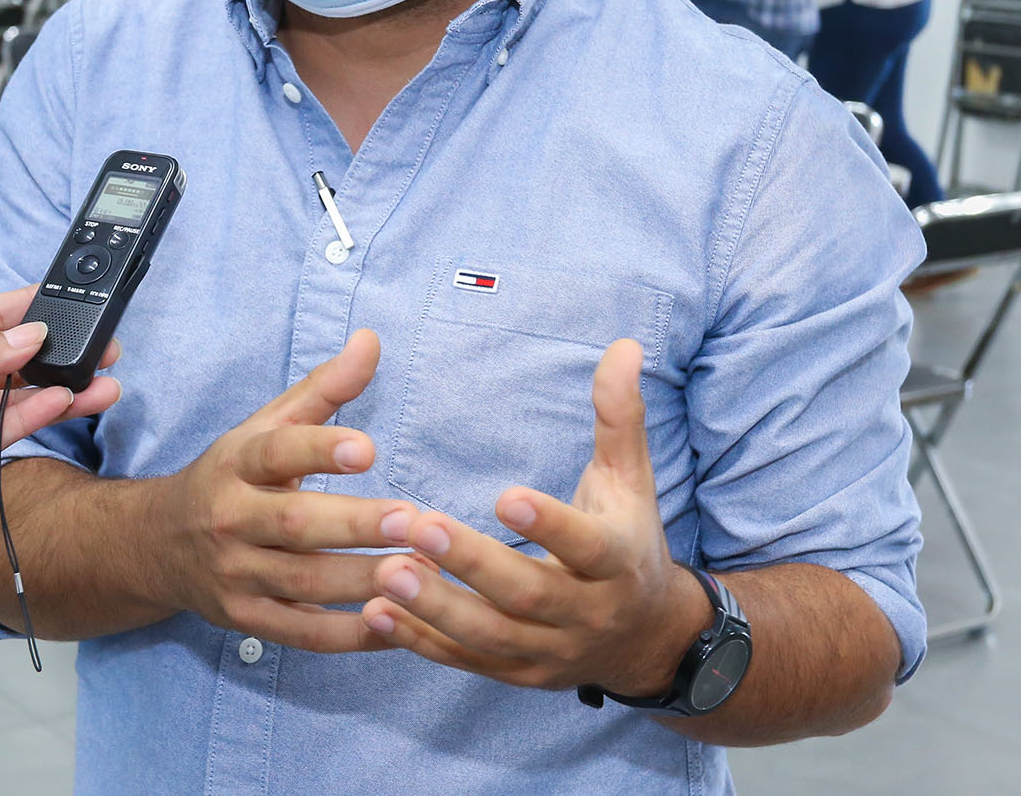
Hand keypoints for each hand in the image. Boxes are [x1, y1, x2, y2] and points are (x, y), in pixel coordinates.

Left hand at [0, 285, 120, 530]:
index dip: (30, 308)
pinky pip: (6, 431)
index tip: (73, 299)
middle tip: (101, 346)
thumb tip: (31, 334)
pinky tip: (65, 401)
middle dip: (56, 351)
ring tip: (101, 380)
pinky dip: (37, 415)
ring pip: (19, 397)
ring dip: (60, 387)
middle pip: (13, 359)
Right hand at [153, 330, 416, 652]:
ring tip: (420, 572)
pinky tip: (396, 622)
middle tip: (412, 520)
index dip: (319, 450)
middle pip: (294, 525)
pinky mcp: (247, 621)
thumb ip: (324, 389)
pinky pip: (302, 634)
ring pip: (303, 584)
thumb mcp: (265, 427)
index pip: (276, 453)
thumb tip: (372, 340)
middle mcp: (230, 519)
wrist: (156, 544)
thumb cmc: (231, 478)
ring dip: (362, 580)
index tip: (366, 449)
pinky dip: (348, 636)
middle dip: (354, 524)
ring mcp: (236, 576)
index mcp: (236, 464)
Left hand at [360, 339, 710, 694]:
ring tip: (384, 570)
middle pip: (525, 595)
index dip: (549, 524)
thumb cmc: (628, 539)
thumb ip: (619, 416)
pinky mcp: (515, 674)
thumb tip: (625, 345)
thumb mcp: (631, 479)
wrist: (646, 639)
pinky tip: (375, 611)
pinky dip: (421, 641)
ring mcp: (548, 652)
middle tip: (414, 524)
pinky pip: (465, 661)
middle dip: (470, 563)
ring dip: (434, 607)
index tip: (503, 493)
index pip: (586, 546)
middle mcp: (585, 614)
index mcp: (616, 562)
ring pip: (488, 636)